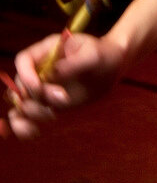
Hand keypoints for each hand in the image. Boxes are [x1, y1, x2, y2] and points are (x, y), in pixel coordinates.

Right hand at [1, 31, 122, 139]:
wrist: (111, 69)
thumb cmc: (103, 55)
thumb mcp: (94, 55)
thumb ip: (75, 63)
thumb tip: (55, 74)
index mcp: (47, 50)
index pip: (24, 60)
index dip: (25, 75)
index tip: (39, 87)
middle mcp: (40, 69)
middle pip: (20, 85)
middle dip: (36, 96)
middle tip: (63, 98)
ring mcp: (42, 87)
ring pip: (20, 103)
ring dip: (32, 113)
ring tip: (54, 114)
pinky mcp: (46, 104)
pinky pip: (25, 117)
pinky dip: (24, 127)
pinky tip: (35, 132)